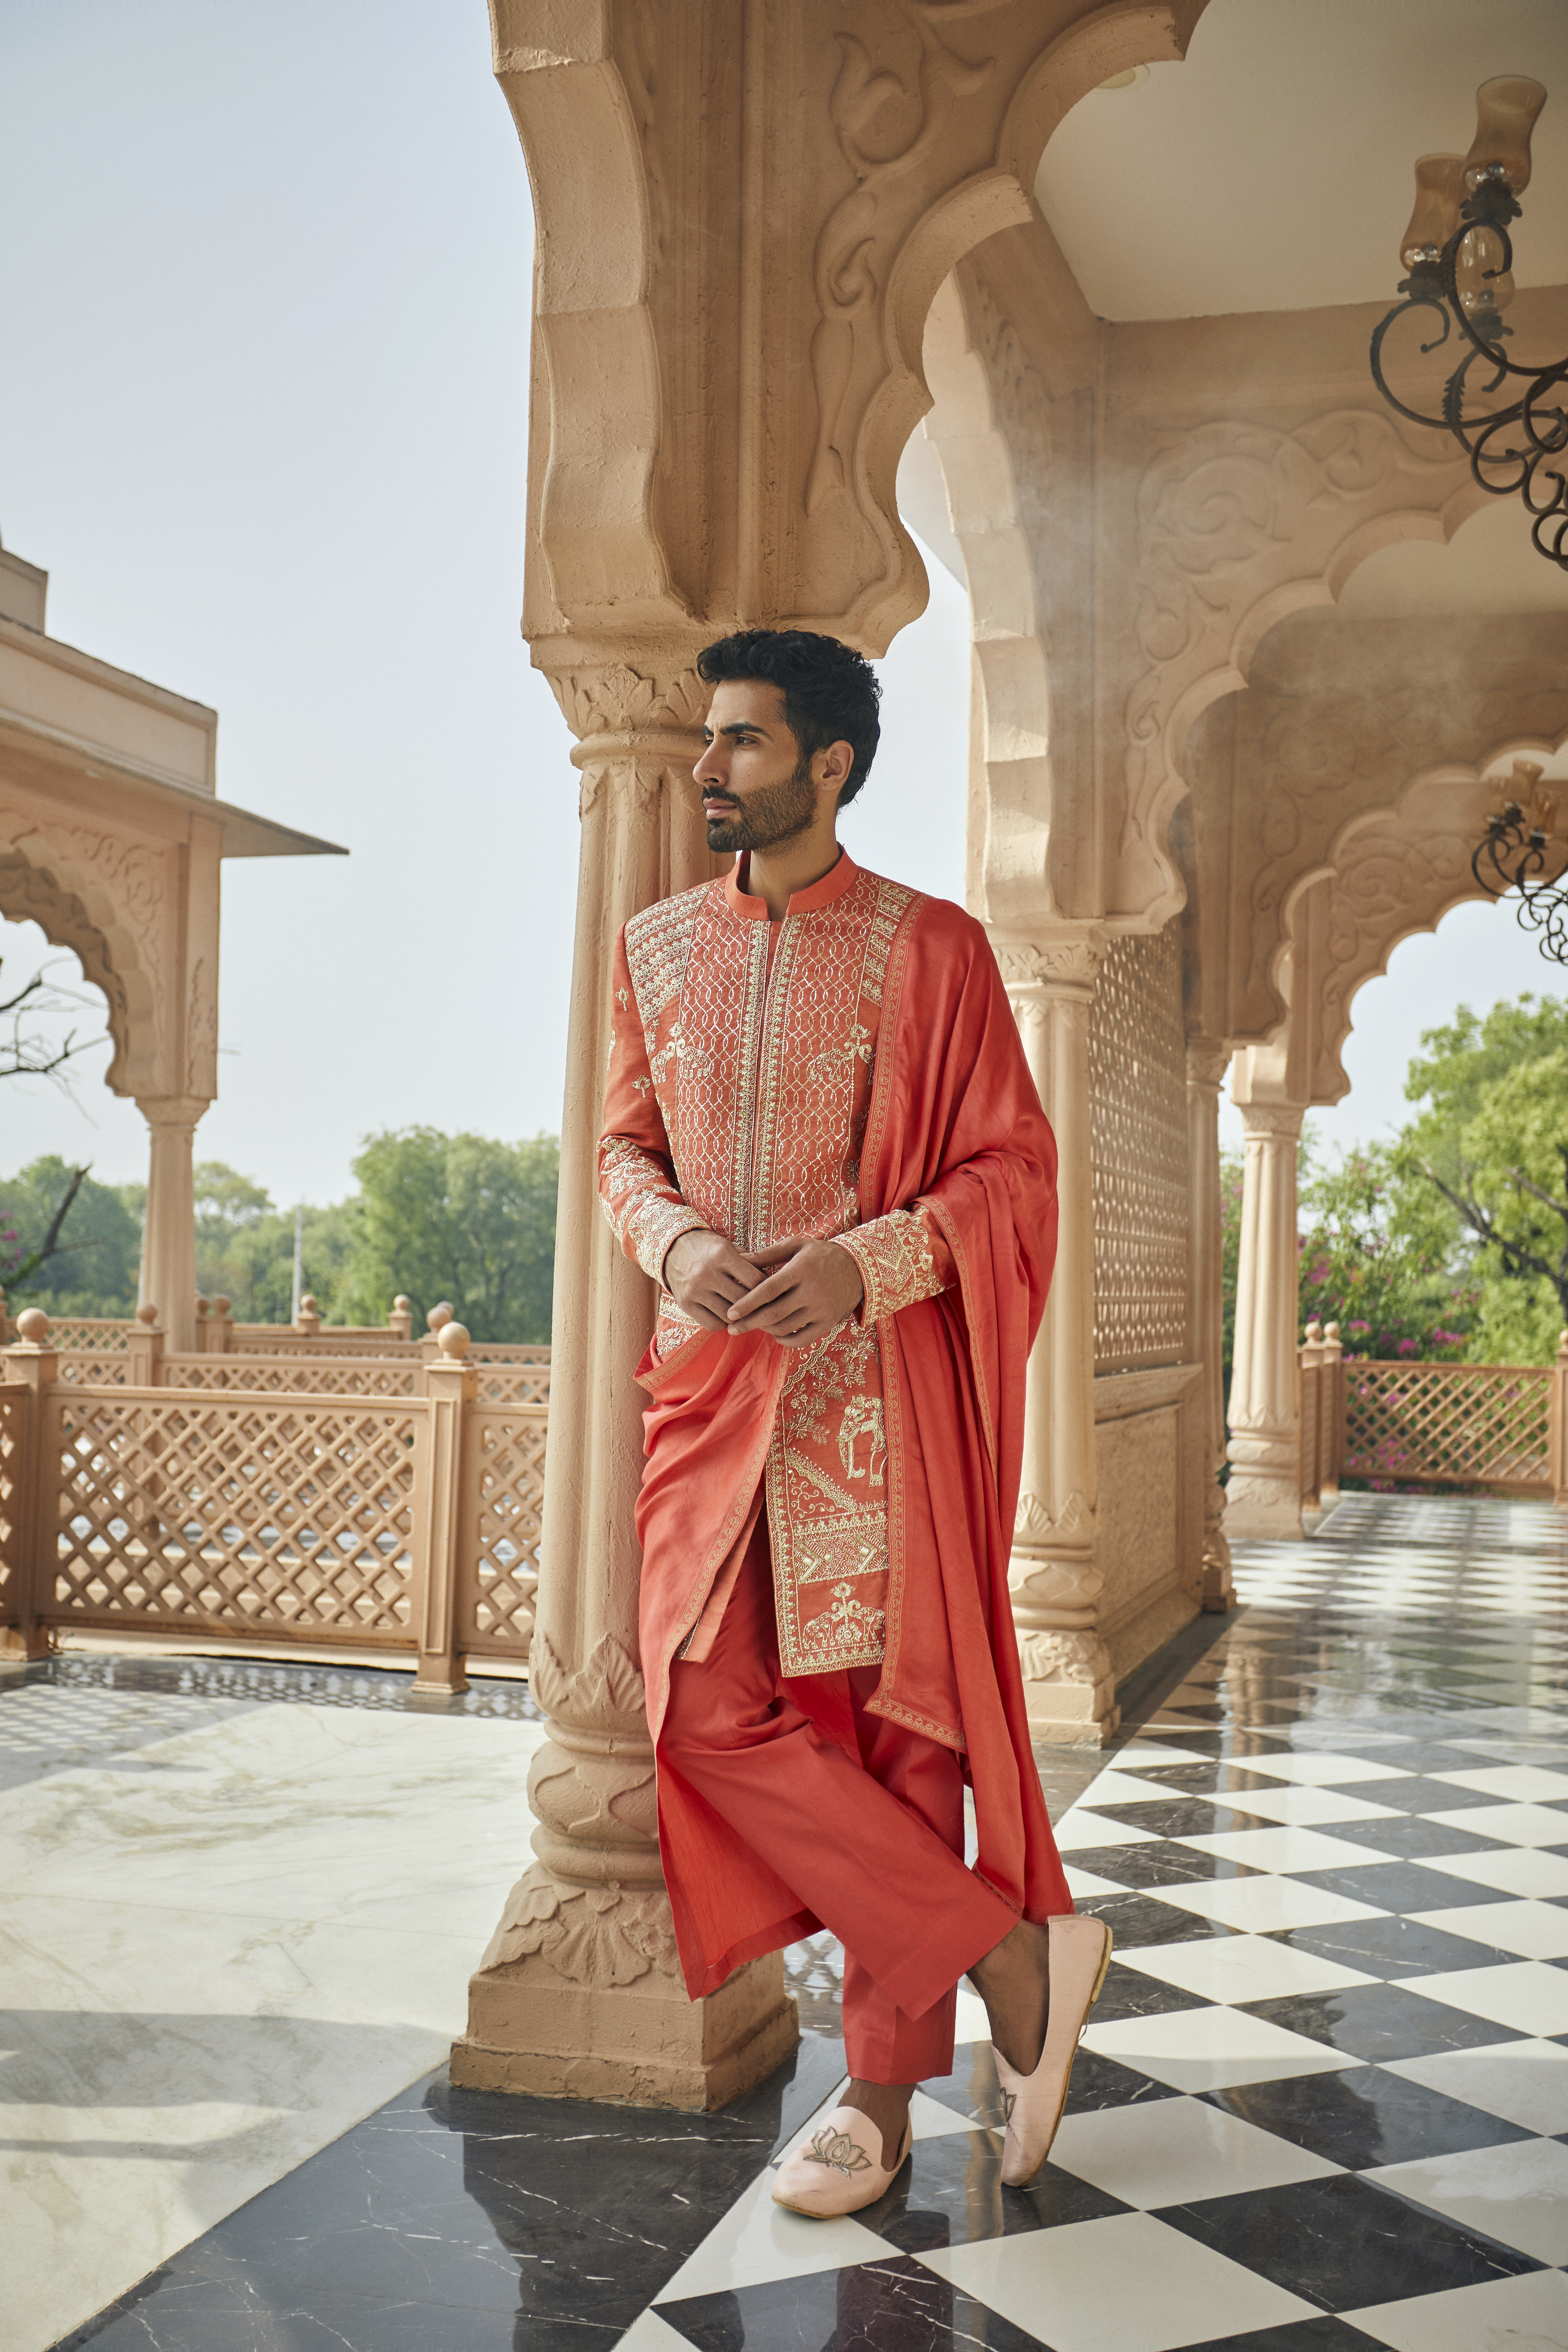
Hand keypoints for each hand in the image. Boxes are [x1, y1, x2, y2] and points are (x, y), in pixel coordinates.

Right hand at [662, 1229, 764, 1330]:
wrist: (672, 1249)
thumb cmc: (708, 1248)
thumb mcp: (729, 1246)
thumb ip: (751, 1262)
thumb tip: (775, 1284)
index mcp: (721, 1255)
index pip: (755, 1280)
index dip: (769, 1289)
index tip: (774, 1293)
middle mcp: (706, 1273)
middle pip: (742, 1300)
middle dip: (757, 1306)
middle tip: (765, 1308)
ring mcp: (694, 1290)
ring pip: (728, 1316)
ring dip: (740, 1318)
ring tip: (747, 1313)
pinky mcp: (684, 1303)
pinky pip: (712, 1324)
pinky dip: (723, 1324)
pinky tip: (727, 1315)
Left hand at [725, 1237, 862, 1347]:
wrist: (858, 1267)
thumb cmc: (820, 1254)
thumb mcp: (796, 1246)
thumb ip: (767, 1254)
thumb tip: (739, 1259)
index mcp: (801, 1270)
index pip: (768, 1290)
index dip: (747, 1303)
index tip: (730, 1313)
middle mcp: (812, 1291)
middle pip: (773, 1313)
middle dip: (749, 1323)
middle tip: (732, 1328)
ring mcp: (821, 1309)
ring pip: (785, 1327)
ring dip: (765, 1329)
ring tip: (753, 1325)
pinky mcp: (828, 1323)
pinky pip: (802, 1339)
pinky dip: (784, 1340)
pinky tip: (775, 1333)